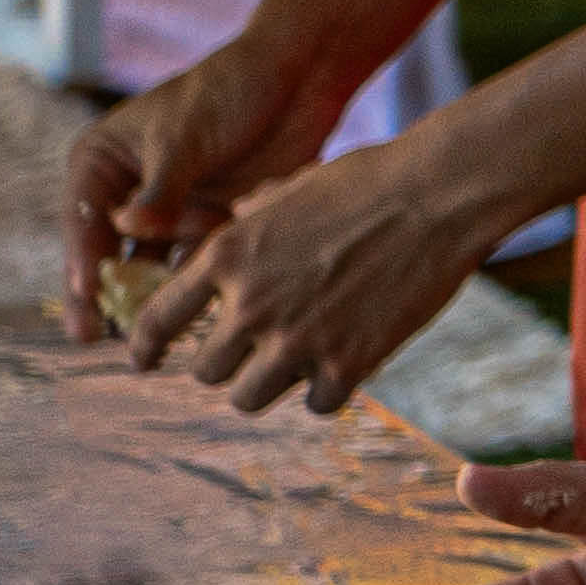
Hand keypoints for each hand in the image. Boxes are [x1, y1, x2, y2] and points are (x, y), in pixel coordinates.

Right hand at [63, 39, 336, 337]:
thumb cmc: (231, 92)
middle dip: (107, 296)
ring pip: (149, 268)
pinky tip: (198, 318)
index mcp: (102, 162)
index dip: (83, 264)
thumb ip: (161, 190)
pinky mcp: (207, 222)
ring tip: (150, 342)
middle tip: (99, 340)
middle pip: (108, 254)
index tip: (88, 301)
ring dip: (151, 299)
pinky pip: (191, 264)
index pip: (83, 221)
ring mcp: (167, 210)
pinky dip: (193, 286)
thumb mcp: (188, 138)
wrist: (298, 76)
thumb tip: (126, 230)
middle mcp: (127, 191)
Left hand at [126, 126, 506, 413]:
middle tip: (255, 350)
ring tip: (296, 364)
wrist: (439, 194)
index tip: (147, 361)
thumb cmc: (370, 179)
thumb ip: (252, 226)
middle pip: (205, 371)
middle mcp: (251, 304)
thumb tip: (240, 232)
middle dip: (227, 362)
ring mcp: (298, 339)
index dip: (146, 347)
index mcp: (227, 256)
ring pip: (248, 398)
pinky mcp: (349, 362)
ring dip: (268, 384)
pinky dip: (326, 390)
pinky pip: (316, 404)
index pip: (157, 321)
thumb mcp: (288, 192)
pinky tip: (344, 365)